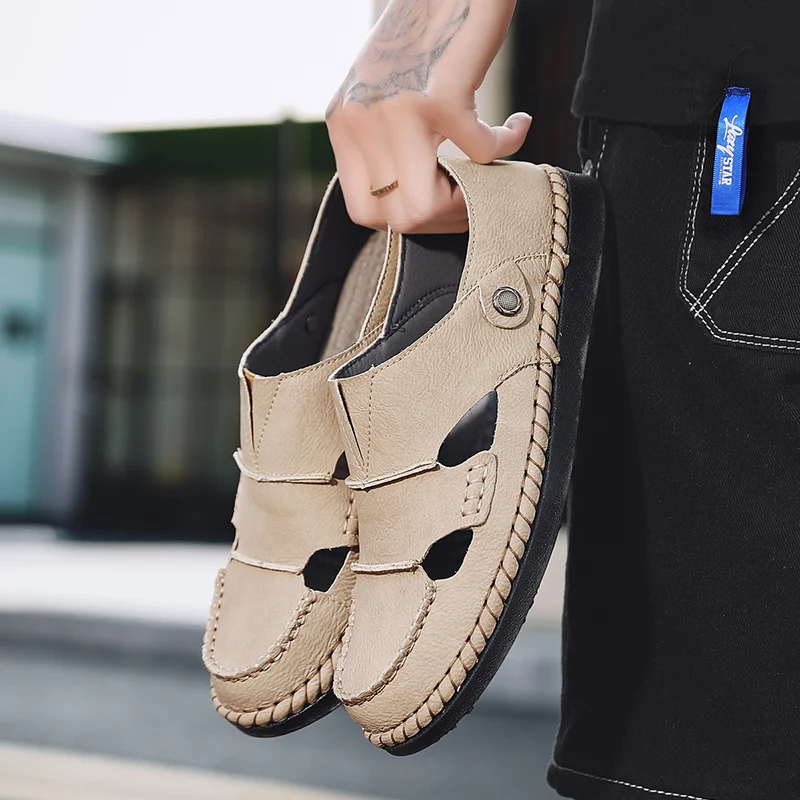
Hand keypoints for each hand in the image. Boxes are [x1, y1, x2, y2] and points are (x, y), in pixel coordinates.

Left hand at [326, 0, 529, 233]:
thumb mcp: (380, 95)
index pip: (364, 211)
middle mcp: (363, 121)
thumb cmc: (422, 34)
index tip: (440, 203)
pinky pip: (481, 154)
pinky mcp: (441, 94)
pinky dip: (508, 146)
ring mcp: (398, 110)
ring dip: (472, 199)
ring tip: (493, 172)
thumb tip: (412, 202)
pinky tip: (515, 126)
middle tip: (475, 194)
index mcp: (345, 125)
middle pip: (400, 218)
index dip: (407, 220)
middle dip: (446, 218)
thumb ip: (382, 143)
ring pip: (429, 205)